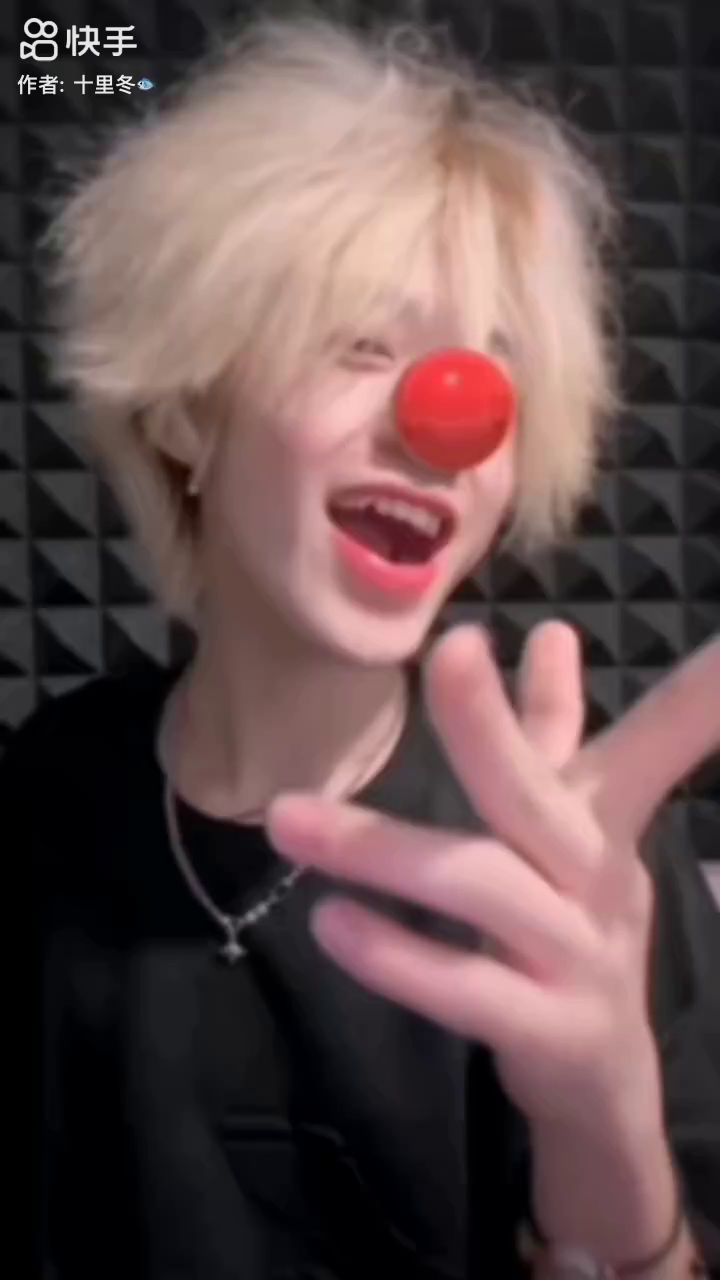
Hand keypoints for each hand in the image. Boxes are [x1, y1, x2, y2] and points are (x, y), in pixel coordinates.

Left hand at [265, 624, 719, 1133]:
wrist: (601, 1085)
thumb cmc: (572, 929)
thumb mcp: (573, 832)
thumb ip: (552, 735)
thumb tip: (551, 631)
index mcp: (607, 821)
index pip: (660, 736)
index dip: (704, 692)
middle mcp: (601, 880)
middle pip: (539, 794)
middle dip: (491, 725)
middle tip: (450, 652)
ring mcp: (580, 959)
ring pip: (484, 889)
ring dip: (384, 850)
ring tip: (289, 819)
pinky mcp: (547, 1034)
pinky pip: (468, 991)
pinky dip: (399, 957)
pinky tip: (331, 923)